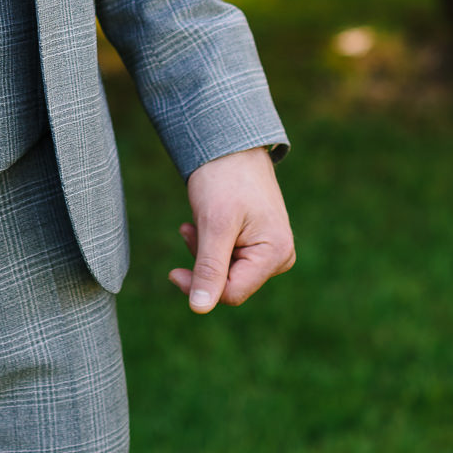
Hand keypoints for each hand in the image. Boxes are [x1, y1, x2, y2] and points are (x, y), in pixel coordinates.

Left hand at [169, 145, 294, 313]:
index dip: (199, 286)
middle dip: (203, 262)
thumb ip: (209, 268)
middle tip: (189, 230)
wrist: (230, 143)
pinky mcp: (259, 241)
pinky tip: (201, 223)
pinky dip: (210, 244)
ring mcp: (271, 249)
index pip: (232, 293)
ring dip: (204, 251)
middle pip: (230, 284)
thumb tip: (199, 309)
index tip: (173, 272)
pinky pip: (230, 257)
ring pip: (227, 271)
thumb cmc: (224, 178)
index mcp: (276, 254)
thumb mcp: (213, 224)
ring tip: (194, 223)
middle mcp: (280, 256)